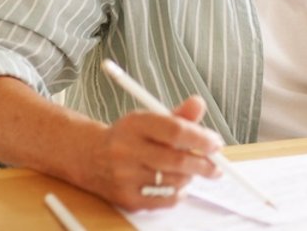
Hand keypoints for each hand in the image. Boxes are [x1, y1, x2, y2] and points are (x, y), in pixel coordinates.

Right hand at [83, 96, 222, 210]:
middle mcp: (126, 150)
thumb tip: (199, 104)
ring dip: (190, 177)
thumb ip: (178, 115)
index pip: (174, 131)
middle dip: (204, 163)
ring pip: (174, 181)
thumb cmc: (128, 137)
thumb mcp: (150, 118)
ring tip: (190, 170)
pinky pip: (165, 200)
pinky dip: (178, 193)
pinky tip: (177, 184)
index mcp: (135, 125)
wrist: (90, 157)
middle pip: (177, 160)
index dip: (201, 138)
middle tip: (216, 164)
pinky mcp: (126, 199)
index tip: (215, 143)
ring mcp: (124, 177)